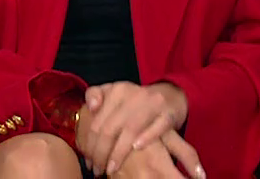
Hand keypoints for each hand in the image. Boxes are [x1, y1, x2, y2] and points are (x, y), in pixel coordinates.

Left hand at [75, 82, 192, 176]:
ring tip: (110, 169)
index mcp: (117, 91)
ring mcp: (153, 104)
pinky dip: (146, 139)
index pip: (97, 123)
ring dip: (118, 154)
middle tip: (97, 169)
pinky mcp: (169, 114)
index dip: (89, 145)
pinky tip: (136, 149)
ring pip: (130, 131)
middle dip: (100, 154)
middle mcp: (134, 96)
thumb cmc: (135, 100)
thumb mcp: (114, 92)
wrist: (171, 94)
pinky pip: (157, 128)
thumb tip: (90, 108)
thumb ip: (95, 95)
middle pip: (110, 129)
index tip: (88, 160)